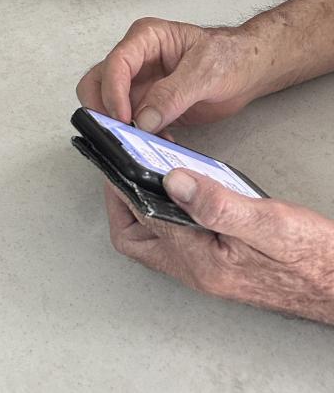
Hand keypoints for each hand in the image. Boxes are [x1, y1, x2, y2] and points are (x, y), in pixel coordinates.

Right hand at [77, 17, 268, 131]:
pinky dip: (138, 136)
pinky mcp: (149, 104)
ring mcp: (141, 82)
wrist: (248, 69)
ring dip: (120, 125)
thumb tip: (143, 119)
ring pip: (110, 104)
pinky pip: (132, 122)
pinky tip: (159, 142)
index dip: (113, 91)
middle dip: (103, 108)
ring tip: (143, 140)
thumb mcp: (204, 72)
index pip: (116, 63)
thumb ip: (172, 94)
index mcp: (146, 39)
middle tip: (118, 132)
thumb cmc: (229, 56)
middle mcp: (137, 59)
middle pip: (99, 81)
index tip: (123, 118)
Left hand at [104, 173, 333, 323]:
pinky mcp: (215, 263)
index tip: (116, 155)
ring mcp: (204, 270)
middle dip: (121, 200)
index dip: (124, 184)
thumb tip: (172, 181)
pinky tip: (181, 185)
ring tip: (148, 167)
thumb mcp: (265, 222)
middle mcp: (195, 271)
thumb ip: (217, 203)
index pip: (142, 218)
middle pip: (134, 238)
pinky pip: (175, 236)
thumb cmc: (309, 257)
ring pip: (153, 237)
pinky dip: (167, 210)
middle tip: (124, 164)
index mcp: (200, 261)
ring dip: (142, 204)